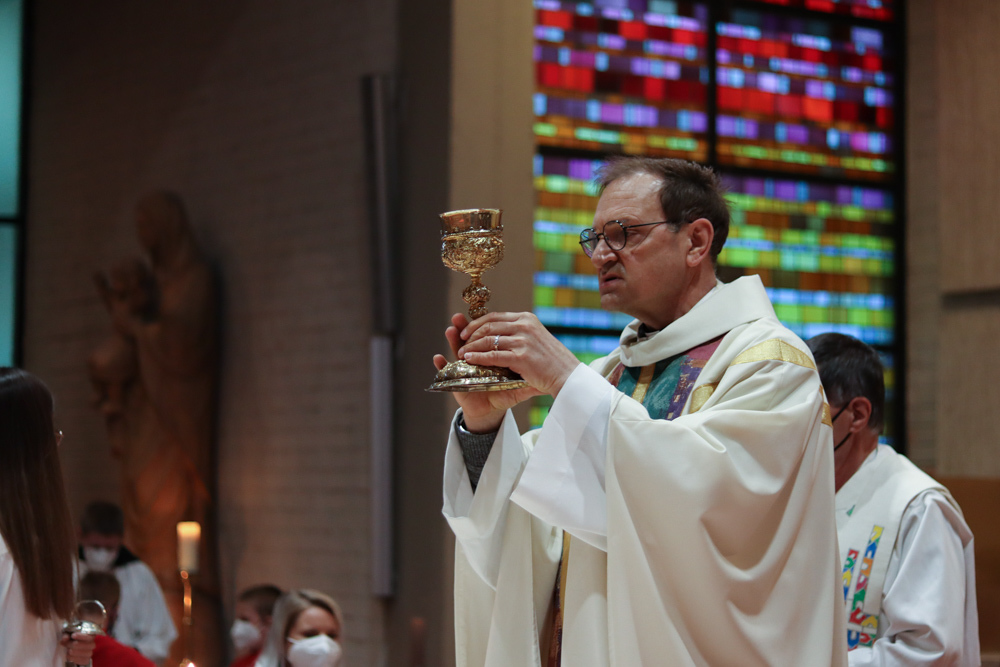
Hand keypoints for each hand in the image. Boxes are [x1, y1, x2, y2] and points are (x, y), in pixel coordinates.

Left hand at [61, 631, 95, 665]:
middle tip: (66, 644)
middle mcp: (92, 644)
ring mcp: (90, 653)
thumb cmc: (72, 640)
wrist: (73, 649)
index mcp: (90, 636)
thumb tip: (65, 638)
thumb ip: (67, 635)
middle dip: (74, 645)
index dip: (81, 636)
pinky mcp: (86, 660)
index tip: (73, 635)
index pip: (88, 636)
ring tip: (68, 651)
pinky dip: (75, 659)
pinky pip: (82, 660)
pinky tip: (69, 656)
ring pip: (84, 653)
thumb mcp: (69, 635)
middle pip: (86, 645)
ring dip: (74, 652)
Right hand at [433, 313, 541, 432]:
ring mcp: (463, 365)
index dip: (486, 328)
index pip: (488, 336)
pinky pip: (445, 370)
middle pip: (470, 337)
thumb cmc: (503, 393)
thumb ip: (531, 379)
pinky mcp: (454, 378)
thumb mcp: (519, 385)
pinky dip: (440, 365)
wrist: (489, 408)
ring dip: (452, 339)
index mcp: (491, 353)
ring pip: (456, 348)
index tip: (487, 319)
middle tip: (460, 317)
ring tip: (450, 329)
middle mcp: (475, 355)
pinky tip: (437, 359)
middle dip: (465, 328)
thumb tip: (549, 375)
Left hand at [456, 311, 580, 398]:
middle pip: (488, 326)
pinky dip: (478, 357)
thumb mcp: (536, 338)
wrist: (567, 375)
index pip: (494, 316)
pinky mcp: (521, 356)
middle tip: (461, 343)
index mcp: (526, 319)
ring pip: (488, 340)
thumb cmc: (551, 360)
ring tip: (461, 354)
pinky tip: (470, 360)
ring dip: (471, 347)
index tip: (466, 331)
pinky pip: (493, 355)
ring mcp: (523, 340)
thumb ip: (519, 332)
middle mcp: (524, 326)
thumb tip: (499, 332)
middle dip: (471, 334)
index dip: (476, 323)